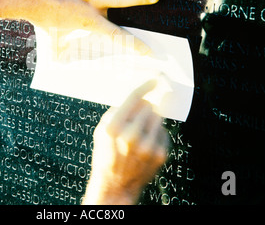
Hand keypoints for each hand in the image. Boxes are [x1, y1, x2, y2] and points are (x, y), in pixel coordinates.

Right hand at [83, 80, 168, 204]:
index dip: (145, 86)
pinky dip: (155, 134)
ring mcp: (147, 146)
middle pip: (148, 106)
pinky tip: (145, 144)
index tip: (154, 79)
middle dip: (144, 108)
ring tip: (140, 133)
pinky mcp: (160, 153)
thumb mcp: (101, 131)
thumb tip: (137, 96)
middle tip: (138, 116)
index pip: (134, 98)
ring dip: (150, 120)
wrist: (115, 185)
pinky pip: (162, 132)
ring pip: (157, 117)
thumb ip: (116, 111)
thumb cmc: (106, 154)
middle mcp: (131, 136)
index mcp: (113, 128)